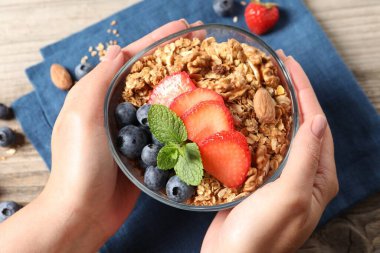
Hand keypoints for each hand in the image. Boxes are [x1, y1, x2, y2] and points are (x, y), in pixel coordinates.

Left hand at [0, 19, 202, 252]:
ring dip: (185, 86)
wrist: (84, 212)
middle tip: (204, 46)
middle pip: (152, 76)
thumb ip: (98, 81)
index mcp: (101, 95)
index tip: (185, 27)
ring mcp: (135, 131)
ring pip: (164, 101)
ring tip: (210, 73)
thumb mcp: (81, 116)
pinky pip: (170, 129)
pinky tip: (204, 113)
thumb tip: (117, 50)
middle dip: (176, 59)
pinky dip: (186, 119)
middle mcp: (119, 109)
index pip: (132, 59)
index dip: (158, 40)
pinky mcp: (148, 151)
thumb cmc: (79, 164)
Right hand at [202, 51, 338, 252]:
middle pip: (301, 124)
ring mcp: (280, 175)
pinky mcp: (259, 177)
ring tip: (261, 83)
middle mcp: (304, 174)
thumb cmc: (263, 233)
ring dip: (273, 107)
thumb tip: (318, 119)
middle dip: (291, 94)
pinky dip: (256, 126)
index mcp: (319, 177)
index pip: (317, 124)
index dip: (305, 91)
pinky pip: (261, 145)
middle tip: (276, 68)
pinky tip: (246, 114)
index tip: (290, 64)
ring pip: (280, 132)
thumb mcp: (291, 194)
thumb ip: (306, 157)